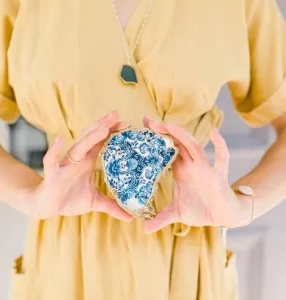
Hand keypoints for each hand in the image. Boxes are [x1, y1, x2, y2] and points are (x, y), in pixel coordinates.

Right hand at [25, 111, 132, 220]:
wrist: (47, 207)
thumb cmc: (70, 199)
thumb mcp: (94, 202)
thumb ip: (112, 206)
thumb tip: (130, 217)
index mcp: (87, 161)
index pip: (102, 142)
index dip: (112, 132)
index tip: (127, 124)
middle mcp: (77, 159)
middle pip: (91, 139)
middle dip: (103, 126)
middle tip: (116, 114)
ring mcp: (65, 165)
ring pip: (77, 147)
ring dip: (89, 137)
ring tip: (102, 128)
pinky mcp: (52, 175)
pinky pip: (51, 161)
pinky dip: (54, 151)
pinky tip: (60, 139)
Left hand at [143, 117, 244, 233]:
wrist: (222, 216)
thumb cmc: (200, 210)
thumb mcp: (177, 213)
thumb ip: (161, 219)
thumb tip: (143, 229)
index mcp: (180, 170)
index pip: (166, 150)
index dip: (155, 140)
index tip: (141, 128)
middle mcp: (191, 165)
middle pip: (177, 143)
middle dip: (164, 131)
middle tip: (148, 121)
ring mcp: (205, 168)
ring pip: (194, 147)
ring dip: (183, 136)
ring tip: (169, 126)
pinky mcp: (218, 176)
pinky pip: (222, 158)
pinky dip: (220, 146)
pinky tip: (215, 133)